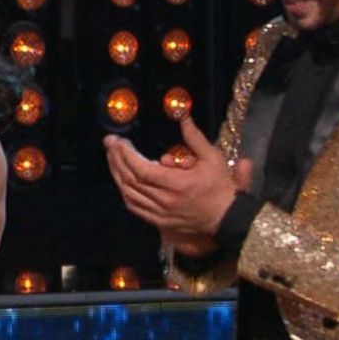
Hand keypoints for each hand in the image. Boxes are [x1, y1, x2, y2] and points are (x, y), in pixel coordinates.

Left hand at [105, 117, 252, 237]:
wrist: (228, 218)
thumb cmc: (221, 188)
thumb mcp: (213, 158)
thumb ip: (195, 138)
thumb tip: (183, 117)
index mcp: (177, 184)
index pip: (142, 169)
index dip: (127, 155)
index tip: (119, 141)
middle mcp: (164, 200)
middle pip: (130, 180)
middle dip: (116, 160)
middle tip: (110, 144)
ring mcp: (160, 213)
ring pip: (129, 193)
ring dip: (117, 175)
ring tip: (112, 158)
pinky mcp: (159, 221)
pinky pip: (134, 206)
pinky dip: (125, 192)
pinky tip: (121, 180)